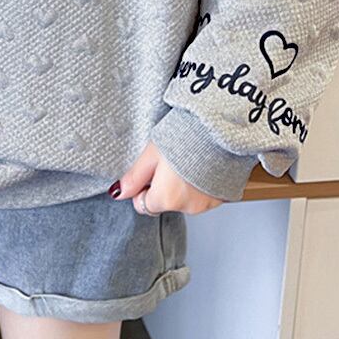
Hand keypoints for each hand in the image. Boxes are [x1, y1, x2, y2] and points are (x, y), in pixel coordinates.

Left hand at [110, 141, 225, 215]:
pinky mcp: (220, 198)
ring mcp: (206, 205)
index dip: (144, 188)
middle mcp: (187, 207)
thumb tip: (118, 193)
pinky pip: (202, 197)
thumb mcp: (151, 154)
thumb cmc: (185, 138)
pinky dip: (199, 186)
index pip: (144, 206)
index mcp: (166, 199)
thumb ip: (134, 177)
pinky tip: (201, 167)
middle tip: (170, 163)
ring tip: (188, 161)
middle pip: (165, 203)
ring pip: (184, 200)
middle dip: (164, 187)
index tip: (151, 171)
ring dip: (182, 187)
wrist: (219, 131)